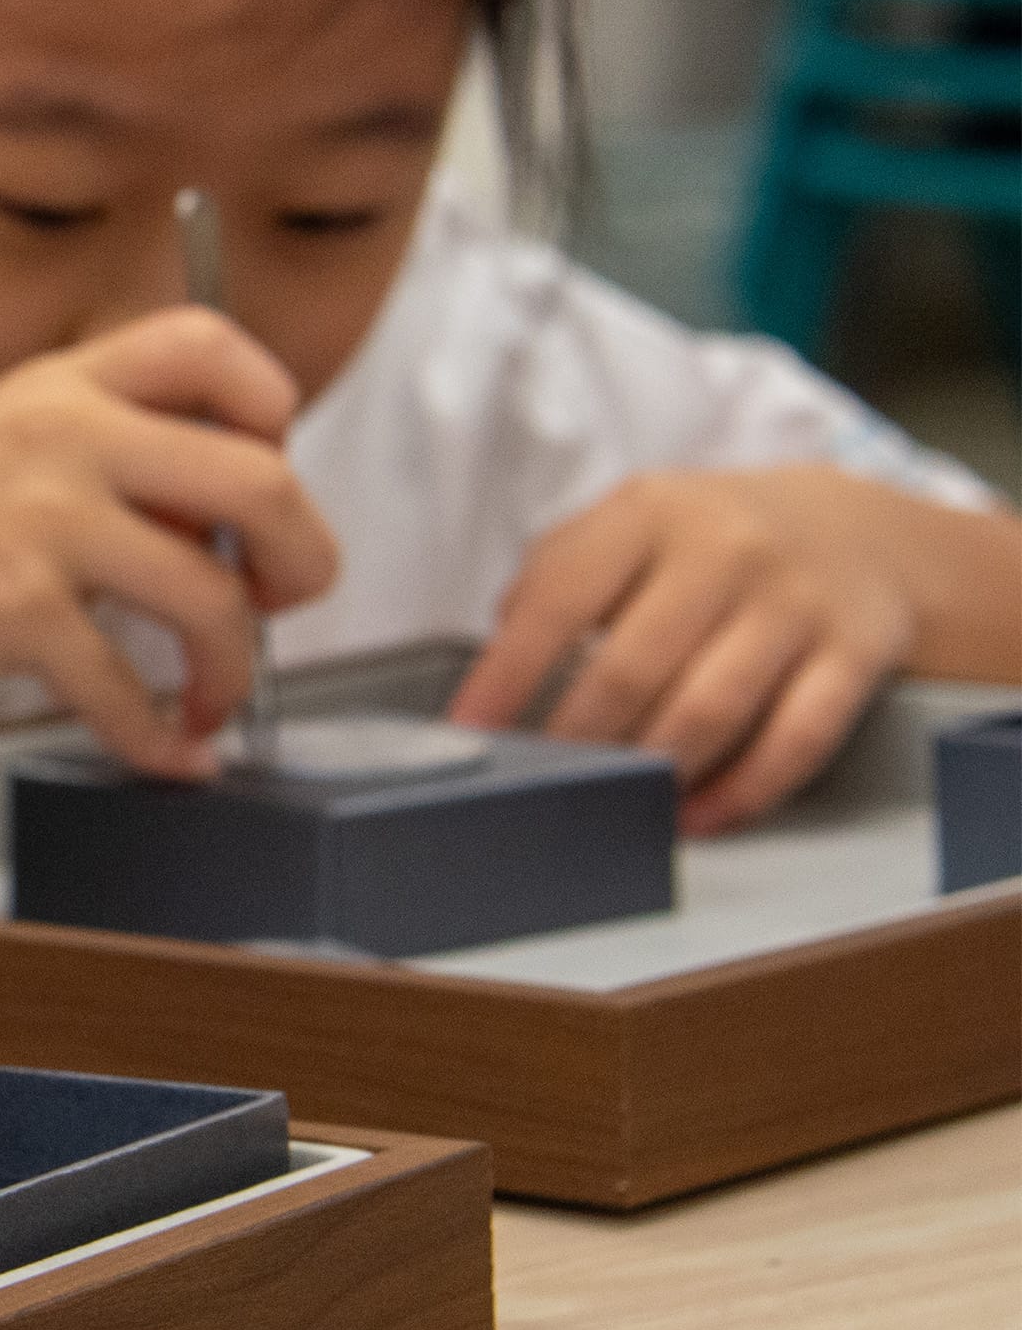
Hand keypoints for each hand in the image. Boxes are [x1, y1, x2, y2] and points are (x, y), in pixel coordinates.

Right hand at [0, 308, 337, 776]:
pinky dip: (161, 739)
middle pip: (259, 476)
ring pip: (210, 595)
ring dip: (236, 671)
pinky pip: (127, 689)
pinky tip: (162, 753)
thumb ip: (92, 459)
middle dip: (305, 558)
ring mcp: (34, 519)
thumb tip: (214, 529)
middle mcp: (57, 434)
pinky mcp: (6, 609)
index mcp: (54, 384)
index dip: (272, 406)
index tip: (264, 473)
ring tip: (212, 701)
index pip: (210, 344)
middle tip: (281, 603)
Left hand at [448, 467, 919, 833]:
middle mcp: (724, 549)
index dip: (508, 673)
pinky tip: (699, 816)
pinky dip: (742, 791)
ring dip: (654, 772)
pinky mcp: (855, 651)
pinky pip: (795, 739)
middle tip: (547, 781)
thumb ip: (555, 582)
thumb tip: (496, 667)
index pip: (559, 599)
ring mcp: (795, 601)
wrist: (858, 531)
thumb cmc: (708, 544)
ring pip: (710, 710)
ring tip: (615, 805)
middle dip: (580, 738)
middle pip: (633, 667)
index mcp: (647, 513)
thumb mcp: (629, 527)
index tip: (471, 728)